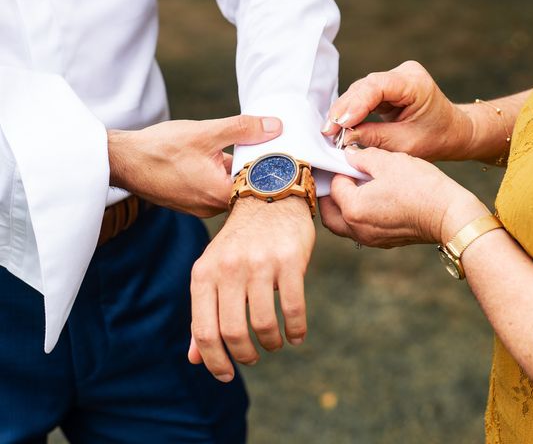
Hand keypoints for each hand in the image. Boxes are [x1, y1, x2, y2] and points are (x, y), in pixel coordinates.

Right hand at [108, 115, 281, 216]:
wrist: (121, 160)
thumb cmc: (158, 148)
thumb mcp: (205, 132)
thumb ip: (242, 129)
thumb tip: (275, 127)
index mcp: (219, 196)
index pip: (260, 186)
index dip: (273, 169)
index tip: (283, 152)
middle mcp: (212, 208)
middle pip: (247, 188)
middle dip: (256, 167)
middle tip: (268, 145)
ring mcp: (200, 207)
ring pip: (230, 187)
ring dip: (237, 169)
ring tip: (244, 146)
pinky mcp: (191, 202)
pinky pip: (215, 189)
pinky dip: (221, 174)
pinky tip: (218, 156)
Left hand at [188, 196, 314, 381]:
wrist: (269, 197)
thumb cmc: (239, 242)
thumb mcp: (213, 271)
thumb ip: (204, 312)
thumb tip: (195, 359)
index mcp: (204, 273)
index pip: (203, 330)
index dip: (213, 360)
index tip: (226, 375)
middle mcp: (229, 268)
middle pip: (233, 332)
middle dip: (244, 355)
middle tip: (252, 358)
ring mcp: (260, 263)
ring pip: (264, 324)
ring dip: (271, 343)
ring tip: (274, 343)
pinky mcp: (290, 261)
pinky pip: (294, 308)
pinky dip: (296, 330)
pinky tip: (296, 335)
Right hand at [321, 60, 475, 160]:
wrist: (452, 132)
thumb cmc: (436, 138)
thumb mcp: (406, 144)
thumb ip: (375, 137)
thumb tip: (344, 137)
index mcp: (415, 83)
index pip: (377, 87)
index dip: (355, 105)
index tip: (339, 124)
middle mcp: (403, 73)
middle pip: (365, 87)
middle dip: (344, 110)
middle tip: (328, 132)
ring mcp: (393, 78)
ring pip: (360, 91)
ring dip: (344, 111)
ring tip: (330, 131)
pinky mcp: (386, 87)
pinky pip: (363, 96)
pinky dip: (351, 111)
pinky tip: (339, 125)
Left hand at [321, 146, 488, 247]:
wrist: (449, 215)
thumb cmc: (421, 187)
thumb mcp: (389, 161)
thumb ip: (362, 156)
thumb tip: (348, 155)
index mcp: (353, 208)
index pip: (334, 186)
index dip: (339, 169)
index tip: (346, 160)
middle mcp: (356, 228)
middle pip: (329, 212)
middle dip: (330, 194)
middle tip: (339, 177)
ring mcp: (369, 238)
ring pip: (342, 224)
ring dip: (341, 207)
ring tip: (353, 188)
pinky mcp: (383, 242)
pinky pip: (359, 230)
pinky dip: (357, 216)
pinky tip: (370, 200)